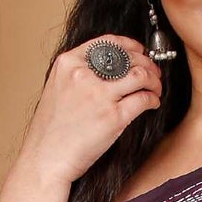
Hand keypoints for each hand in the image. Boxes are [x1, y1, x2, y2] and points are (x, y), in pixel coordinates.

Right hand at [20, 37, 162, 186]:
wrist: (46, 159)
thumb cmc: (50, 132)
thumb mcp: (57, 89)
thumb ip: (77, 75)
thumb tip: (107, 70)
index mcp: (68, 63)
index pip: (107, 42)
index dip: (129, 45)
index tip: (139, 51)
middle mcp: (84, 74)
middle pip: (127, 57)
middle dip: (146, 63)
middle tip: (153, 72)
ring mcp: (100, 95)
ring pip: (140, 75)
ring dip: (154, 80)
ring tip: (156, 87)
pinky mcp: (113, 117)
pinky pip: (143, 99)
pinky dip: (153, 99)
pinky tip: (152, 103)